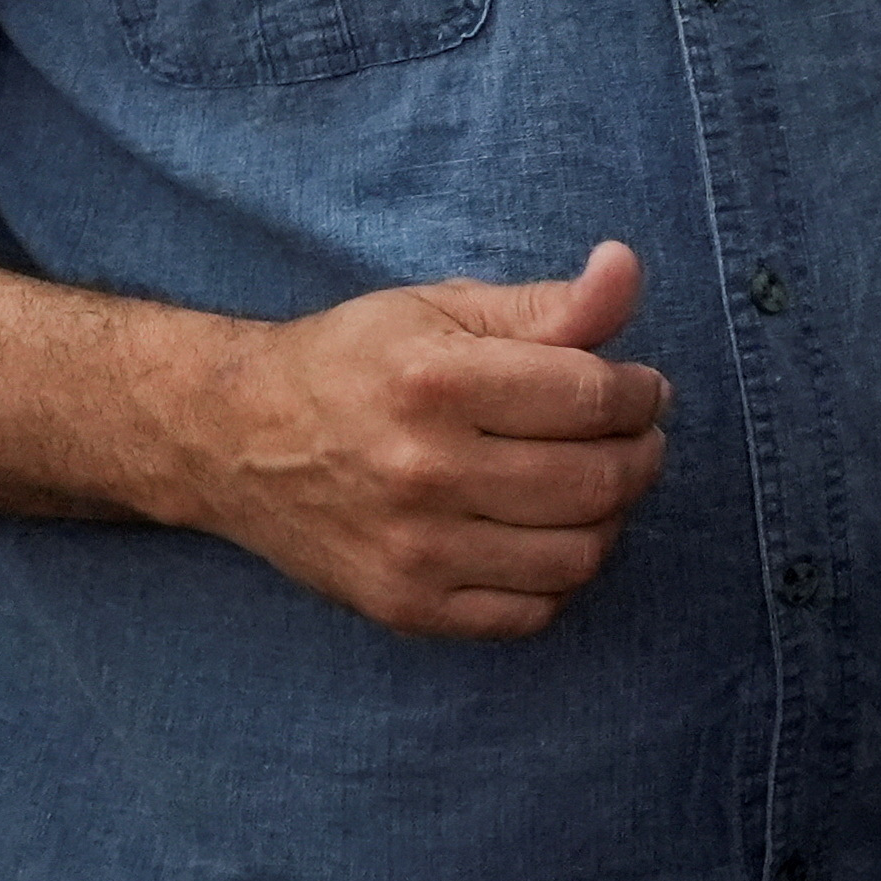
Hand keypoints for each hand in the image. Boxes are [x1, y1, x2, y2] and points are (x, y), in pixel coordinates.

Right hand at [176, 241, 672, 639]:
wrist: (238, 439)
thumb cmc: (354, 361)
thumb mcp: (442, 307)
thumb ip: (544, 302)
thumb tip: (626, 268)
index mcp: (435, 380)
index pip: (590, 396)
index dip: (640, 393)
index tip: (642, 387)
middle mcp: (424, 470)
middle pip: (593, 481)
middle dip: (641, 454)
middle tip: (636, 435)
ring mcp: (414, 549)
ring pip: (575, 556)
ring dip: (611, 518)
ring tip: (596, 484)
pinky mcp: (406, 607)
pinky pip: (529, 612)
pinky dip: (561, 576)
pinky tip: (548, 534)